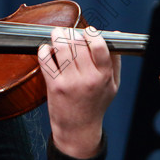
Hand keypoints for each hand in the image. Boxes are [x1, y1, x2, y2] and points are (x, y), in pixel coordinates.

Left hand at [37, 26, 120, 158]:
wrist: (78, 129)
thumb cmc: (96, 104)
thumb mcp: (113, 84)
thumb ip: (114, 60)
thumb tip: (113, 35)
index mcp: (103, 76)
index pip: (99, 46)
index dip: (92, 34)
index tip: (87, 31)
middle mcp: (88, 78)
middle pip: (78, 44)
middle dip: (71, 33)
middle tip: (68, 32)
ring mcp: (70, 82)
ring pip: (62, 49)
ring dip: (57, 37)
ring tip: (57, 35)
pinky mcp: (54, 86)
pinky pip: (46, 61)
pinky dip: (44, 51)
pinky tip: (47, 49)